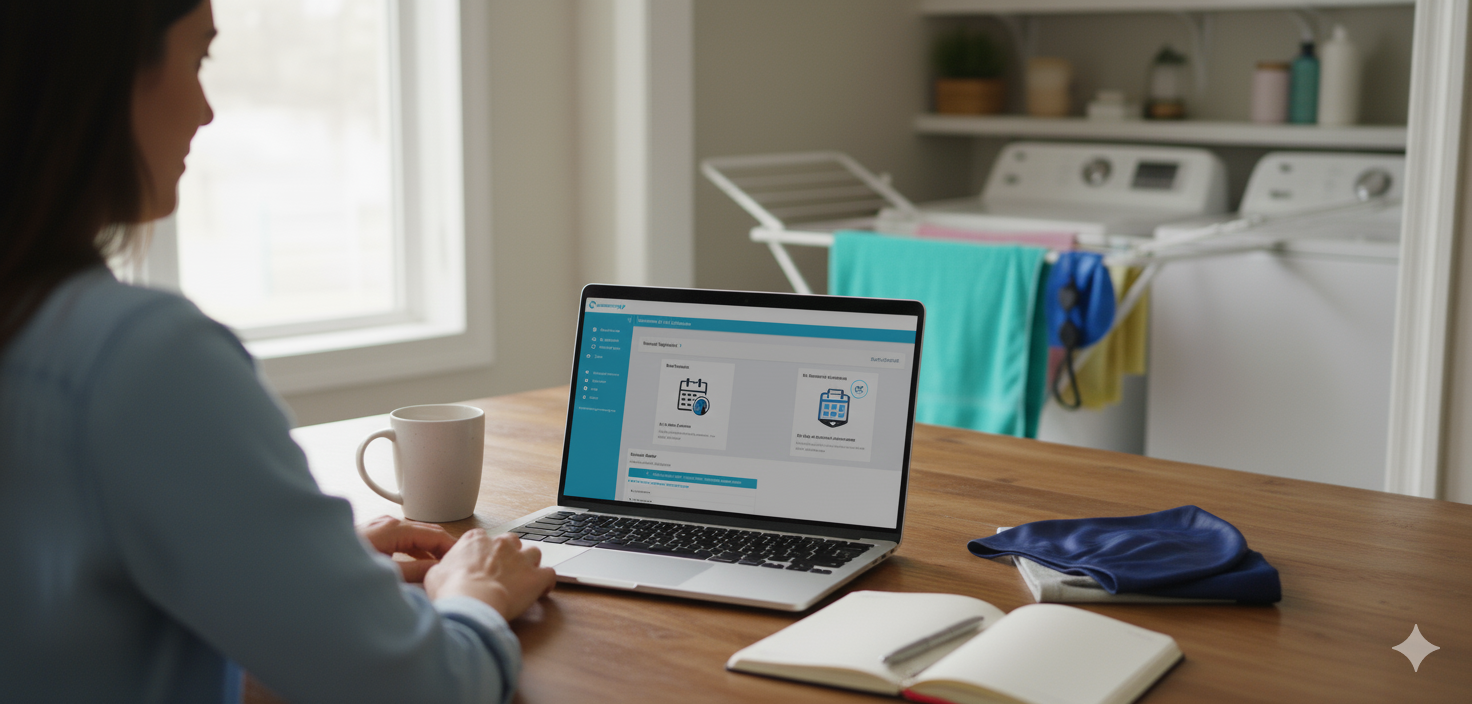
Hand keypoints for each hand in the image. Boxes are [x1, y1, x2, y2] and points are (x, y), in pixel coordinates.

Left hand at [357, 515, 456, 582]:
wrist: (316, 569)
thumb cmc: (348, 570)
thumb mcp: (387, 573)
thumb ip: (416, 571)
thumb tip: (439, 568)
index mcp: (395, 529)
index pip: (434, 534)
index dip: (451, 547)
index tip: (464, 559)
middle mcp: (390, 523)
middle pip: (427, 531)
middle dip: (444, 546)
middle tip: (458, 562)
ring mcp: (381, 526)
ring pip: (415, 534)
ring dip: (431, 547)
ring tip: (443, 563)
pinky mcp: (375, 534)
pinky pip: (403, 538)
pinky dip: (417, 548)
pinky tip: (422, 560)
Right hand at [424, 530, 555, 620]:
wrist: (472, 602)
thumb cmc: (451, 590)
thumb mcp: (435, 575)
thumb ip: (443, 569)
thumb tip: (441, 574)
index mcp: (476, 540)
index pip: (483, 538)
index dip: (484, 552)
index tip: (482, 564)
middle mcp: (501, 544)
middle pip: (511, 542)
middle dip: (509, 554)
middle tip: (503, 572)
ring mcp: (520, 559)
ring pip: (533, 553)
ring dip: (530, 564)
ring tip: (524, 578)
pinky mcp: (535, 577)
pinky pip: (549, 574)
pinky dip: (547, 581)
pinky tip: (543, 590)